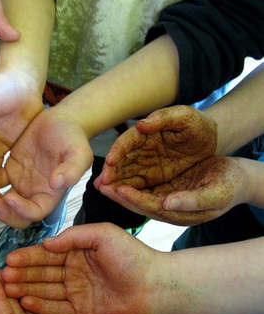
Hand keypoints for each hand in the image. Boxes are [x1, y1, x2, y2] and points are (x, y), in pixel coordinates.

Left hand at [0, 106, 92, 227]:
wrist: (61, 120)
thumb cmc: (73, 137)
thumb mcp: (78, 153)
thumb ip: (71, 170)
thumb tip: (56, 183)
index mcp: (49, 195)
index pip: (34, 212)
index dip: (21, 210)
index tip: (9, 197)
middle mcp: (33, 193)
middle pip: (14, 214)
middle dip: (2, 211)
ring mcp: (19, 182)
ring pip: (1, 200)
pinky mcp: (8, 169)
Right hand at [0, 223, 161, 313]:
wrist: (157, 286)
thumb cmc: (133, 256)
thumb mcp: (102, 235)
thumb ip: (73, 236)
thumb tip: (47, 243)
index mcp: (77, 252)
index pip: (46, 254)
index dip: (26, 257)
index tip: (8, 260)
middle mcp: (73, 272)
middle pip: (41, 273)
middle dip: (20, 274)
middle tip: (1, 276)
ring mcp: (77, 292)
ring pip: (45, 290)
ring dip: (25, 289)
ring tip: (6, 289)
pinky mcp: (82, 312)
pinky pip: (56, 308)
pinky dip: (40, 305)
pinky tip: (25, 301)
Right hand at [96, 105, 217, 189]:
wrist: (211, 141)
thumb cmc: (198, 125)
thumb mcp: (185, 117)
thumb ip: (164, 118)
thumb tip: (141, 124)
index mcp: (147, 132)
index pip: (128, 141)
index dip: (118, 150)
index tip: (109, 161)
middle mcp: (141, 149)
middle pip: (121, 160)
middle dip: (110, 171)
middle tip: (102, 183)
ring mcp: (145, 164)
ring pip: (125, 174)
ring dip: (113, 182)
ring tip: (103, 191)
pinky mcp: (151, 177)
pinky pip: (136, 185)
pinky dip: (126, 190)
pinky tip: (116, 197)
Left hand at [98, 156, 246, 225]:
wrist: (238, 179)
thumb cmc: (230, 185)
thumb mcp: (215, 194)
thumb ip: (191, 201)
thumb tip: (167, 204)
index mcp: (179, 213)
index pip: (150, 206)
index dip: (133, 198)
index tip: (117, 189)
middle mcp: (168, 209)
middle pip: (138, 203)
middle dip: (118, 195)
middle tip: (100, 185)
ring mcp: (165, 201)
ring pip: (137, 195)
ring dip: (119, 189)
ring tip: (101, 181)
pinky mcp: (165, 191)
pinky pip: (142, 187)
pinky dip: (128, 181)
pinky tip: (115, 175)